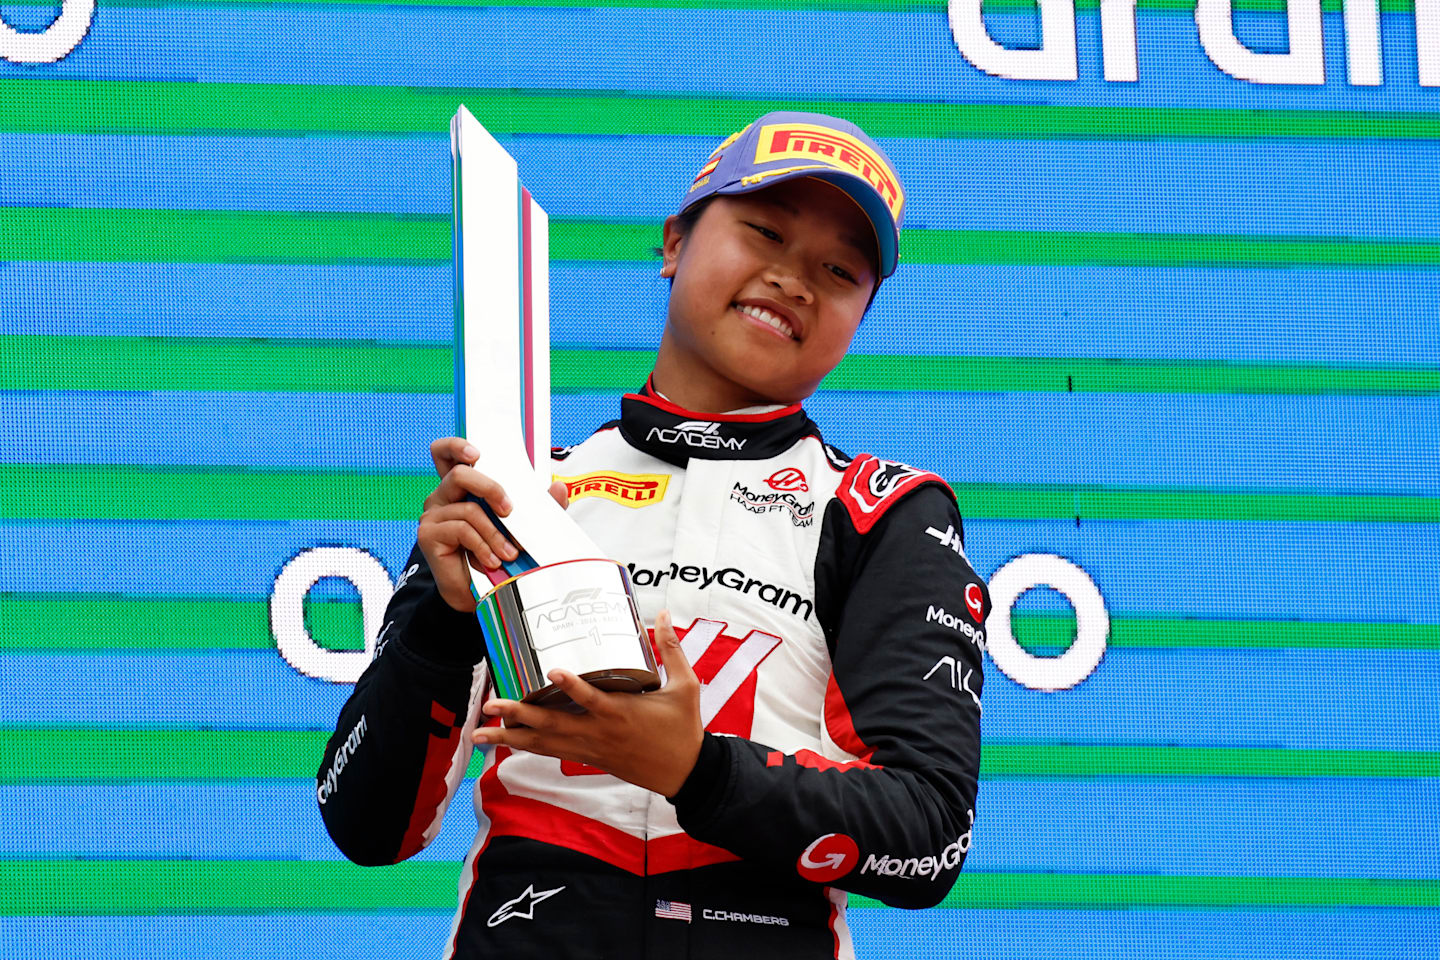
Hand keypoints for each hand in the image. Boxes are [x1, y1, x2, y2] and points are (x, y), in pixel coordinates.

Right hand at [418, 437, 569, 611]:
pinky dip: (483, 546)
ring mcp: (433, 515)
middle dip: (490, 488)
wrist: (480, 593)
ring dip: (495, 533)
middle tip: (509, 510)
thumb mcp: (522, 527)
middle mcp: (442, 497)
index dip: (456, 446)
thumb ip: (539, 506)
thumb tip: (558, 487)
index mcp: (460, 488)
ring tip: (508, 553)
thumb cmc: (497, 553)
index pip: (446, 454)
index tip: (477, 453)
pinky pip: (462, 530)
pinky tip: (491, 561)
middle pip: (460, 474)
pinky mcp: (429, 535)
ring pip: (468, 508)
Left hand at [471, 610, 703, 796]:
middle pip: (553, 725)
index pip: (592, 698)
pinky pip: (552, 751)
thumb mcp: (685, 687)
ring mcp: (591, 748)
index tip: (552, 670)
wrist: (685, 773)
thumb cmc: (684, 729)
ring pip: (544, 743)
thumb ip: (671, 650)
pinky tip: (506, 741)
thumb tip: (663, 614)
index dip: (572, 686)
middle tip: (491, 704)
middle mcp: (600, 732)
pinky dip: (528, 746)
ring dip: (511, 737)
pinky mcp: (589, 757)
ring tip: (480, 733)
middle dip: (519, 716)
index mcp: (622, 713)